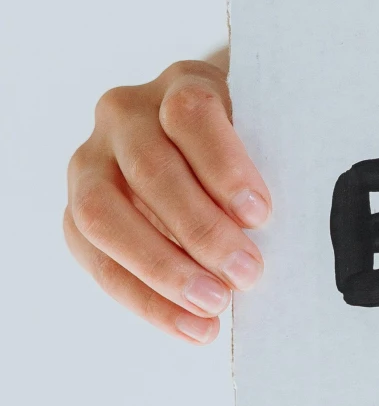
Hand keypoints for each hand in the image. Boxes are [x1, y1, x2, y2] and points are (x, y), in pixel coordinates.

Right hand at [64, 57, 271, 343]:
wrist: (195, 135)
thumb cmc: (244, 138)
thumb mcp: (262, 128)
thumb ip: (269, 156)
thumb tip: (277, 225)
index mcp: (180, 81)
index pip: (192, 113)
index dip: (225, 165)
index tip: (261, 213)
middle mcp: (125, 113)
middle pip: (151, 171)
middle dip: (200, 231)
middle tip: (246, 274)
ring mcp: (91, 160)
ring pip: (106, 216)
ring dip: (163, 270)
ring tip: (214, 306)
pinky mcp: (75, 209)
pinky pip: (96, 258)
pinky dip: (142, 298)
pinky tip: (186, 324)